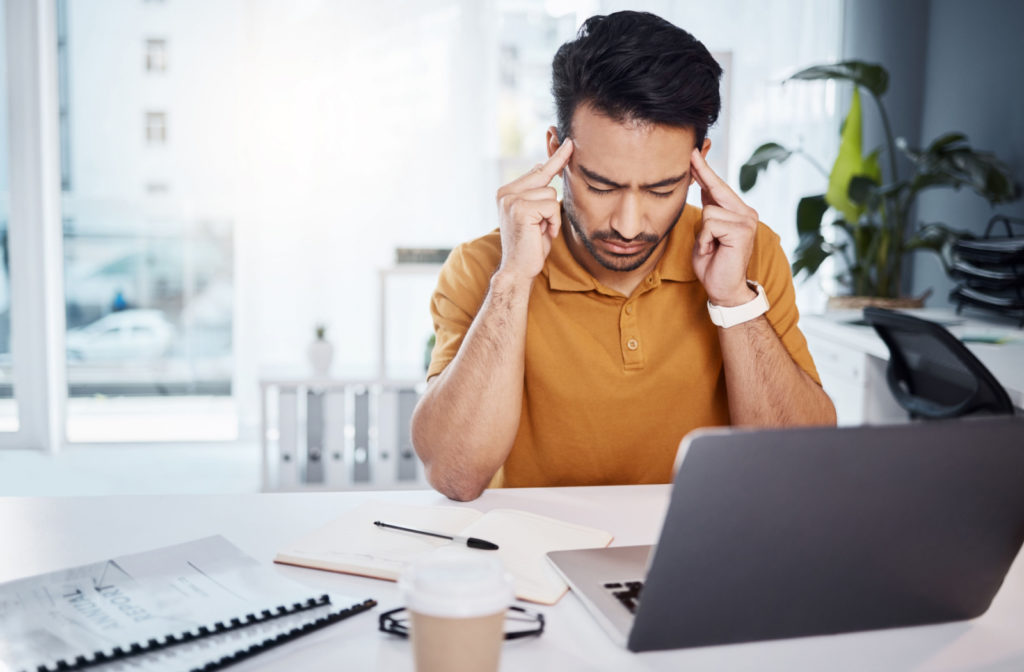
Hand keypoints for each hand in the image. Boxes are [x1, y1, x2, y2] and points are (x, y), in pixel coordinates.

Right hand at [494, 139, 573, 283]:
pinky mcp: (520, 209)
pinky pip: (550, 206)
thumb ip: (537, 192)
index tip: (569, 142)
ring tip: (541, 230)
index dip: (555, 158)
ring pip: (550, 193)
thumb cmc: (530, 245)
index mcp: (507, 192)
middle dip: (553, 197)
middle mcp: (506, 193)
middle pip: (545, 178)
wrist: (518, 269)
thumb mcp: (535, 214)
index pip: (536, 170)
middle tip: (547, 215)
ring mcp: (511, 200)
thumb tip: (541, 166)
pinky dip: (553, 222)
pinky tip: (543, 233)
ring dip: (552, 215)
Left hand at [690, 148, 758, 305]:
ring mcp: (746, 221)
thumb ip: (707, 211)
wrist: (723, 289)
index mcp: (737, 212)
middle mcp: (746, 213)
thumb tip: (700, 186)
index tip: (694, 151)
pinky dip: (705, 239)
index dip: (705, 170)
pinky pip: (710, 224)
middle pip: (717, 187)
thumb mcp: (705, 232)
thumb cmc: (712, 263)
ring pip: (709, 211)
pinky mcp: (742, 230)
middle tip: (690, 152)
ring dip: (703, 233)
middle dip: (702, 172)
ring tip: (710, 247)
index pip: (718, 187)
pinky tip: (713, 250)